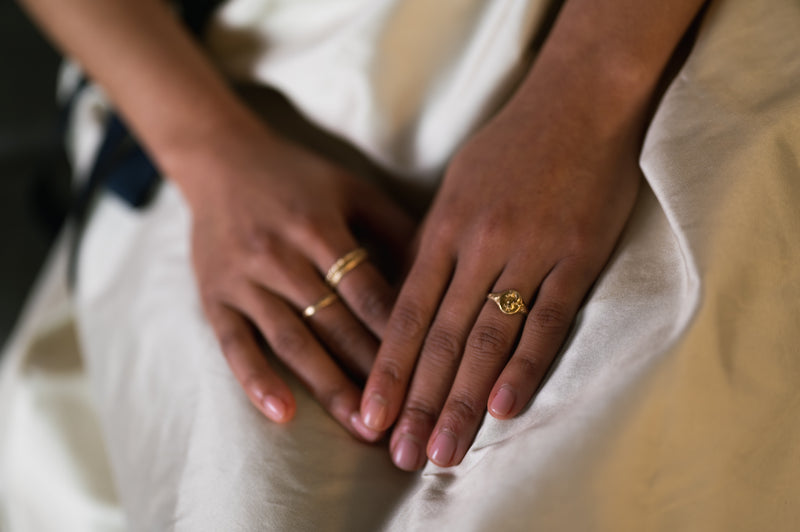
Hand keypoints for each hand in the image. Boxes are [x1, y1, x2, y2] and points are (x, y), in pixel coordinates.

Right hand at [172, 119, 413, 439]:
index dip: (400, 333)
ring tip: (360, 426)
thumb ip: (394, 226)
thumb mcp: (350, 188)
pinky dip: (256, 379)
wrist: (218, 160)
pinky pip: (234, 344)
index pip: (368, 291)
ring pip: (292, 340)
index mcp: (319, 226)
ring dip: (328, 386)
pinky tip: (282, 412)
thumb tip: (441, 271)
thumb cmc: (297, 178)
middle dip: (372, 372)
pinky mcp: (213, 296)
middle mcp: (281, 255)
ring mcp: (243, 279)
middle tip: (405, 415)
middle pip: (335, 322)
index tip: (429, 371)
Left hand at [359, 96, 642, 468]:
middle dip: (417, 401)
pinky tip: (505, 407)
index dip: (387, 369)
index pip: (407, 313)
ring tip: (445, 450)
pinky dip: (527, 364)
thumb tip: (412, 296)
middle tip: (400, 455)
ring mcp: (529, 252)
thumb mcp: (456, 187)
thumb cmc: (511, 145)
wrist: (577, 101)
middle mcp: (479, 247)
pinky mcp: (576, 256)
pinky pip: (549, 318)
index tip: (370, 416)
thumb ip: (435, 243)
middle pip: (441, 337)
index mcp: (444, 230)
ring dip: (463, 399)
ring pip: (488, 337)